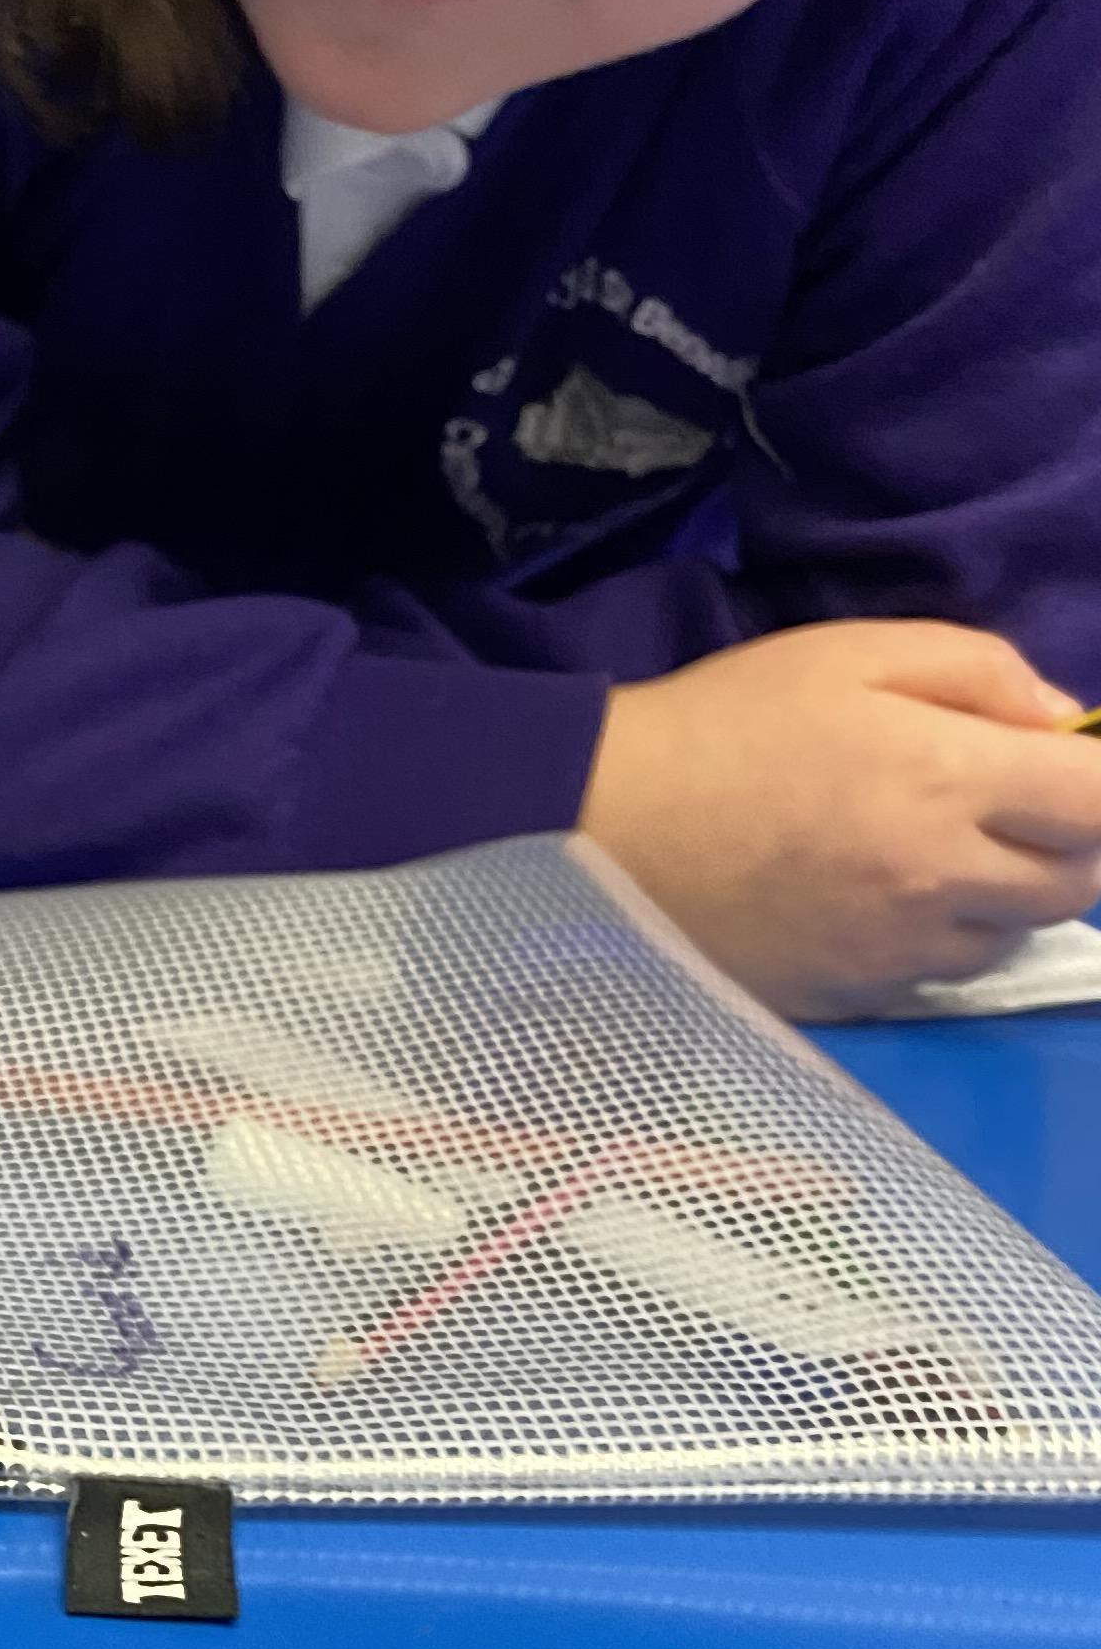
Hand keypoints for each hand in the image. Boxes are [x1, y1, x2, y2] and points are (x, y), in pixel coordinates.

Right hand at [580, 624, 1100, 1009]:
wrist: (598, 830)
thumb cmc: (725, 724)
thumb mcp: (853, 650)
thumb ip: (977, 671)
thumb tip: (1062, 722)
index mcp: (948, 780)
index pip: (1100, 804)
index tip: (1070, 767)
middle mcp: (939, 881)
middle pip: (1077, 886)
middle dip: (1072, 842)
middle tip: (1021, 806)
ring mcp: (894, 952)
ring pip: (1012, 938)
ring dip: (1009, 898)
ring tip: (949, 855)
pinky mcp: (850, 997)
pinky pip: (940, 978)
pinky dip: (944, 941)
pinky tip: (894, 902)